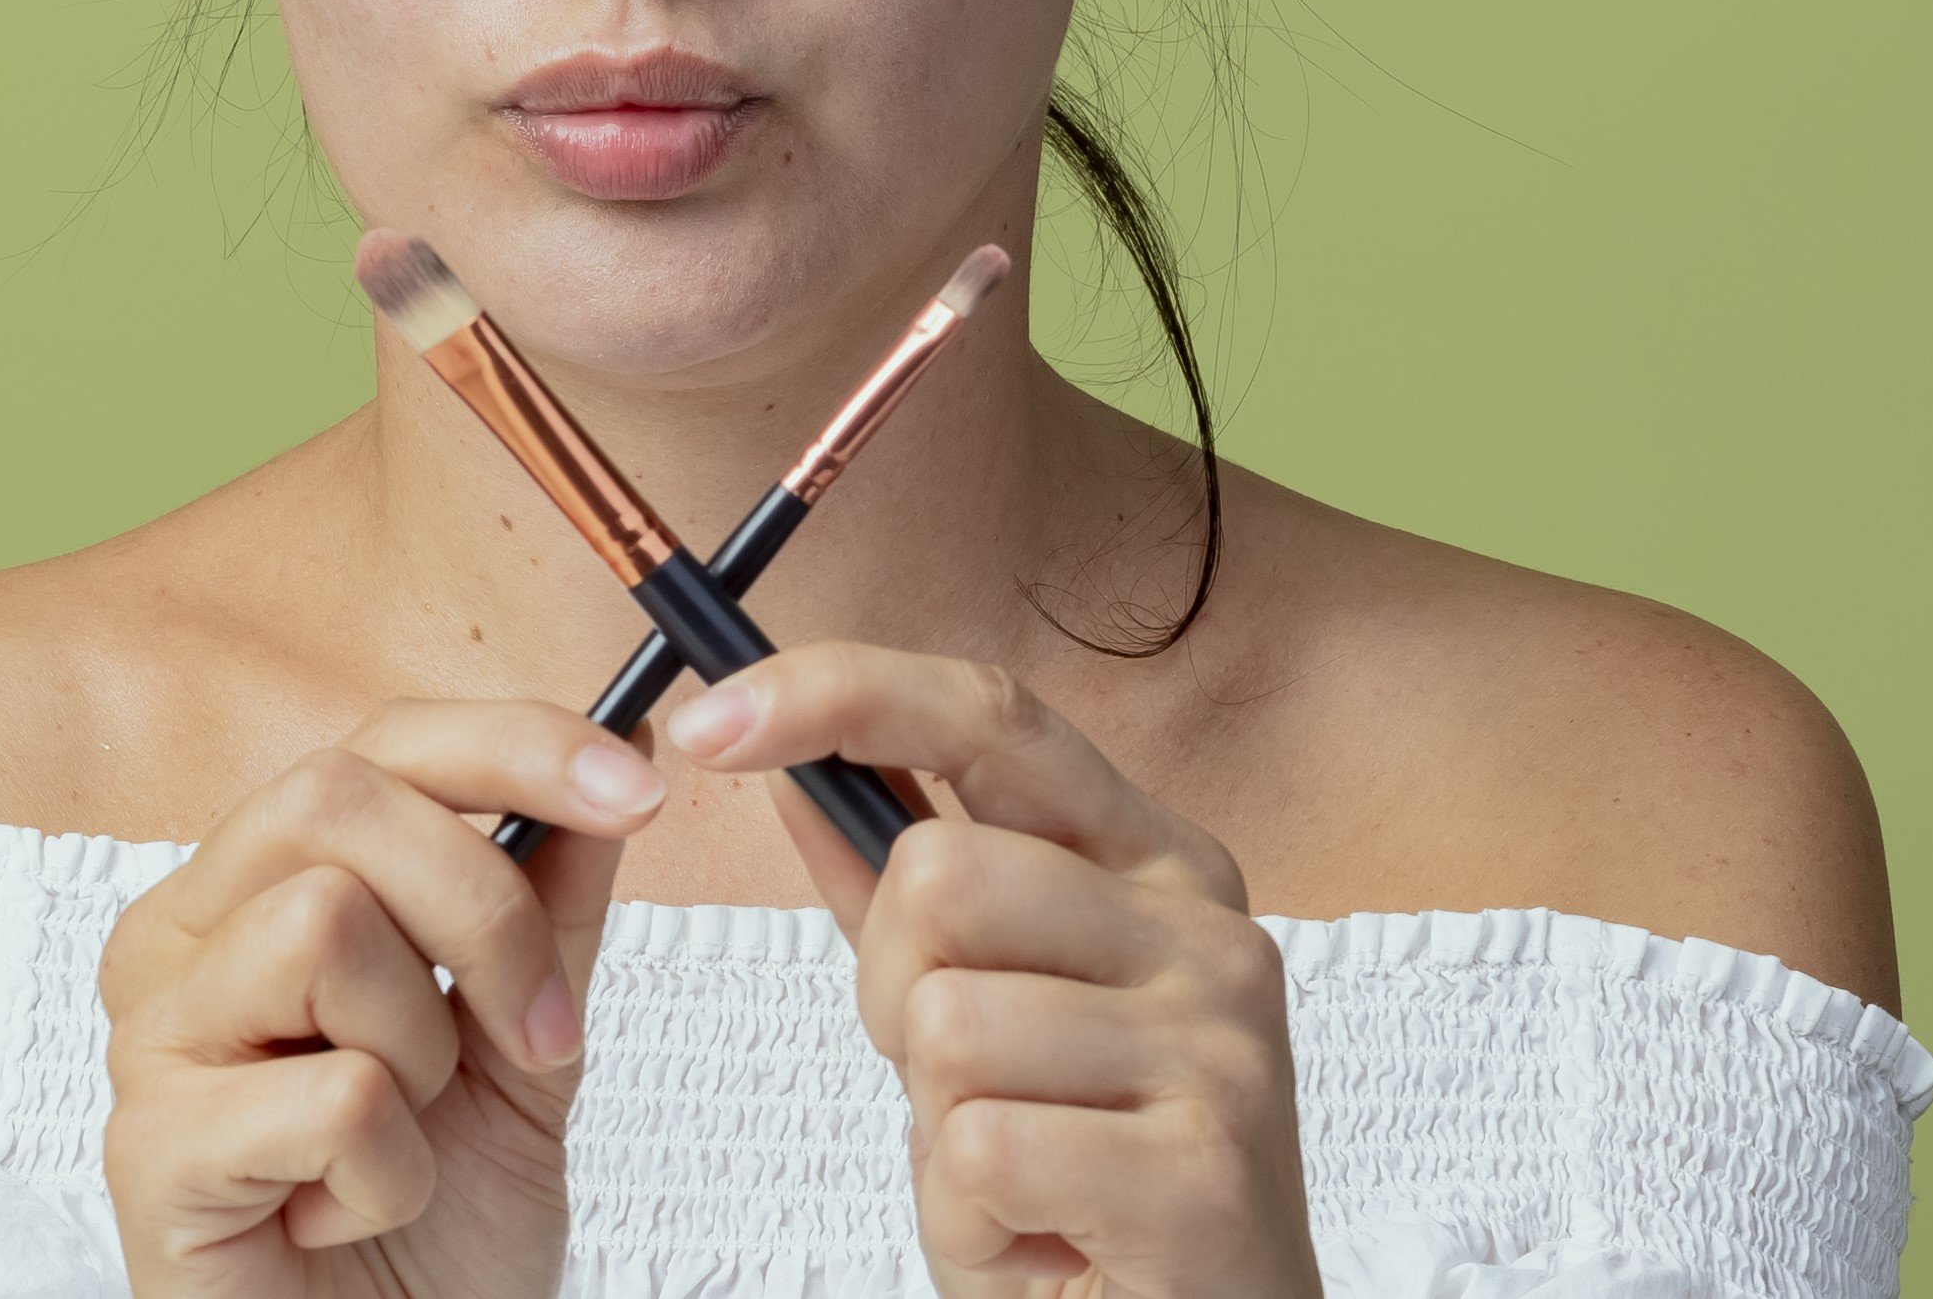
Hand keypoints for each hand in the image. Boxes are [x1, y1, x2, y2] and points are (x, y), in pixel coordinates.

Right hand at [97, 702, 667, 1298]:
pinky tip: (346, 1215)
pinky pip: (328, 1096)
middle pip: (335, 799)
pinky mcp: (147, 1151)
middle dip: (483, 913)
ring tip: (404, 1139)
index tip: (638, 787)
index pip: (374, 745)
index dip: (514, 745)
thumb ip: (554, 903)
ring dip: (422, 1054)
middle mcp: (179, 940)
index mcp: (255, 889)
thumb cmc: (432, 1229)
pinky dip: (390, 1174)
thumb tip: (619, 749)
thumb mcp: (527, 1044)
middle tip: (536, 1041)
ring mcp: (147, 1040)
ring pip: (321, 923)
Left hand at [664, 650, 1320, 1298]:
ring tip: (1019, 1180)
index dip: (842, 694)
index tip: (713, 718)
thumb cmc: (1093, 1185)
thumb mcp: (989, 1021)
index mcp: (1160, 863)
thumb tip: (791, 771)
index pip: (992, 716)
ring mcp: (1219, 1046)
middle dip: (889, 996)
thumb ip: (900, 901)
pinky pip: (978, 1152)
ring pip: (946, 1024)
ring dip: (936, 1132)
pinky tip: (1039, 1237)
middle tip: (962, 1093)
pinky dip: (967, 1221)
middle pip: (937, 875)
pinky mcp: (1201, 1171)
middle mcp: (1206, 931)